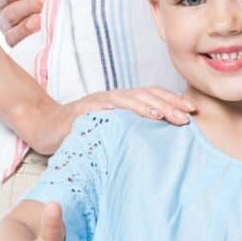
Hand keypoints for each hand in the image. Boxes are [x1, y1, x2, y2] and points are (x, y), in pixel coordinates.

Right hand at [0, 0, 51, 46]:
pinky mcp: (14, 44)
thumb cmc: (49, 0)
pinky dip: (26, 30)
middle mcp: (4, 10)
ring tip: (45, 7)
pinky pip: (14, 37)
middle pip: (9, 1)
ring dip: (29, 10)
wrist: (62, 28)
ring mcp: (7, 28)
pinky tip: (39, 23)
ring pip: (10, 17)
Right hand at [21, 87, 196, 154]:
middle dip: (166, 105)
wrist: (48, 127)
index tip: (192, 111)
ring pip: (123, 99)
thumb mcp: (117, 131)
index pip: (154, 96)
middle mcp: (114, 98)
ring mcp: (96, 102)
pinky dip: (105, 107)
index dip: (173, 100)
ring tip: (158, 116)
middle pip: (144, 96)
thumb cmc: (87, 132)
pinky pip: (93, 108)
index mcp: (126, 102)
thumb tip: (170, 144)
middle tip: (184, 118)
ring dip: (142, 106)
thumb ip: (137, 132)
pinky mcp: (79, 111)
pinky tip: (116, 111)